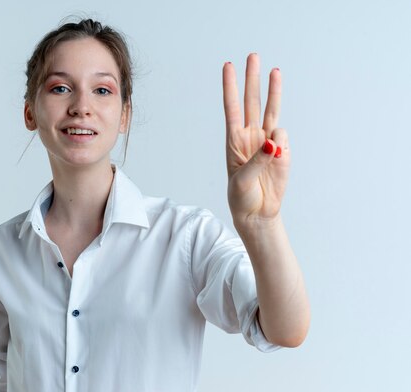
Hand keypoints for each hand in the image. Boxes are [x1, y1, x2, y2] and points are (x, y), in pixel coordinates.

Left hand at [222, 53, 289, 231]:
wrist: (258, 214)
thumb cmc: (242, 198)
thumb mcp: (242, 180)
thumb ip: (257, 160)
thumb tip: (273, 141)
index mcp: (233, 141)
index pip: (231, 108)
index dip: (230, 87)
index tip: (228, 67)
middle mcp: (250, 136)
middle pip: (251, 102)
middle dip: (252, 79)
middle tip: (253, 56)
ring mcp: (267, 143)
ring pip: (271, 110)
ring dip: (273, 91)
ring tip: (274, 71)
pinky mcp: (282, 152)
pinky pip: (283, 139)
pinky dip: (281, 144)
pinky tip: (277, 157)